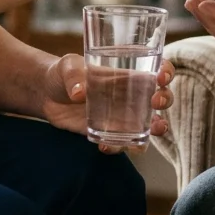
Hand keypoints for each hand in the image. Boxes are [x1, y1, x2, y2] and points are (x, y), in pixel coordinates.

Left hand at [36, 53, 173, 153]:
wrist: (48, 96)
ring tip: (147, 132)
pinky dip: (119, 146)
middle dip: (165, 100)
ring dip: (153, 130)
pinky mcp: (111, 133)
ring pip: (150, 125)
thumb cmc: (63, 73)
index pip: (158, 70)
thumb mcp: (67, 67)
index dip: (166, 72)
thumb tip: (79, 92)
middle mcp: (132, 95)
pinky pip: (124, 143)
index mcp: (129, 73)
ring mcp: (124, 116)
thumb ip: (74, 76)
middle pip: (161, 98)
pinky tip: (104, 145)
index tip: (162, 76)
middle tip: (155, 103)